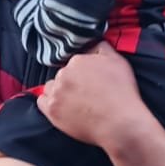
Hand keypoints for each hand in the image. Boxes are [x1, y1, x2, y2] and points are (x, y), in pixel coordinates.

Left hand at [35, 43, 149, 147]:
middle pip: (61, 76)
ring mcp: (56, 93)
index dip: (82, 74)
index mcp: (77, 61)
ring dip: (59, 92)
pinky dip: (49, 103)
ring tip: (75, 102)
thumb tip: (92, 42)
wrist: (120, 123)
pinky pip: (41, 102)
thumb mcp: (118, 61)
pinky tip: (62, 108)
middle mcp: (63, 74)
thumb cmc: (122, 93)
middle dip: (71, 83)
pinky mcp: (52, 110)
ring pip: (50, 87)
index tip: (90, 83)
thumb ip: (102, 47)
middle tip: (85, 94)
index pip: (73, 64)